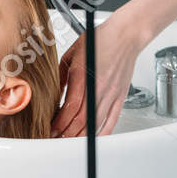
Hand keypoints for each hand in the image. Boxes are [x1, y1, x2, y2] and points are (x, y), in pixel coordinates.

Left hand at [51, 11, 149, 137]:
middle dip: (67, 133)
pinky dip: (102, 133)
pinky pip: (112, 120)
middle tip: (56, 139)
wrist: (126, 35)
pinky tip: (92, 138)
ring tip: (70, 141)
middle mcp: (99, 86)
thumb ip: (61, 76)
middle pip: (82, 120)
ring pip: (95, 123)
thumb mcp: (72, 54)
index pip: (71, 107)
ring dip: (81, 136)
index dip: (59, 123)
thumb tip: (54, 95)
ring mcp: (111, 93)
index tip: (50, 130)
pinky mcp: (121, 96)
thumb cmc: (100, 40)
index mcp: (83, 74)